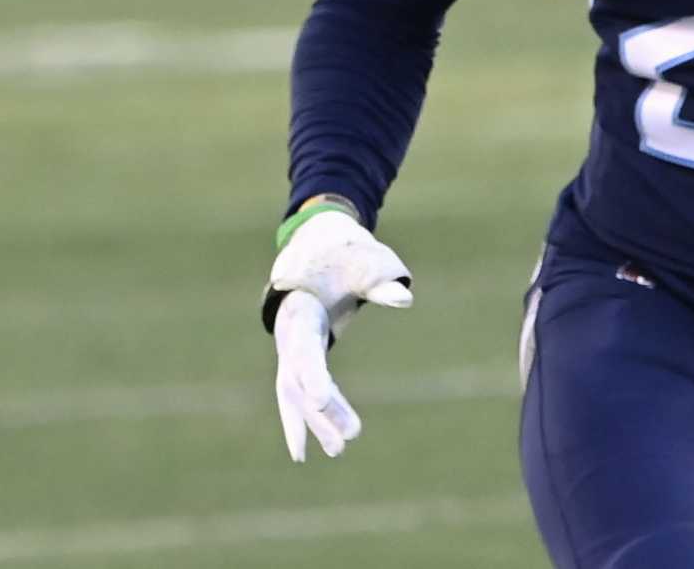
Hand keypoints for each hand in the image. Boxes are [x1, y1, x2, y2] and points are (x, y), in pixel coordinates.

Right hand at [262, 207, 412, 460]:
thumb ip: (382, 283)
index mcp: (300, 308)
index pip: (305, 349)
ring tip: (339, 452)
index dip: (313, 376)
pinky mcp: (295, 356)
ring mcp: (287, 347)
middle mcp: (287, 332)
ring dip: (316, 422)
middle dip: (322, 410)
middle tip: (350, 437)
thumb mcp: (368, 261)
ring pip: (296, 392)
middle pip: (300, 378)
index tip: (323, 400)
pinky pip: (293, 394)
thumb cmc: (347, 252)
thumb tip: (406, 299)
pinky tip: (304, 452)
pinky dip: (300, 420)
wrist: (318, 240)